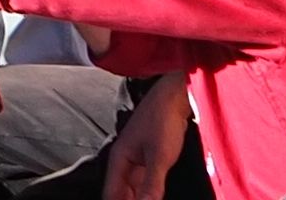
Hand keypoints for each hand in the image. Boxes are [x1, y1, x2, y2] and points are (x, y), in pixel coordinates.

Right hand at [100, 75, 192, 199]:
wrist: (175, 96)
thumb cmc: (163, 120)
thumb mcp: (159, 157)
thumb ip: (151, 184)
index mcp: (119, 159)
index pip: (111, 194)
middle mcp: (125, 162)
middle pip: (121, 193)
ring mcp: (137, 160)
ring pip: (133, 189)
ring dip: (138, 198)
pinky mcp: (150, 159)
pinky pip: (144, 183)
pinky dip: (147, 193)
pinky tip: (153, 197)